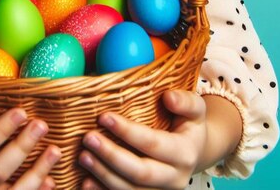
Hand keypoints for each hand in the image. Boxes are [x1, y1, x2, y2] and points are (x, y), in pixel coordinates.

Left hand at [78, 90, 207, 189]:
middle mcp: (175, 178)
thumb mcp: (195, 108)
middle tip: (88, 138)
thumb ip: (185, 101)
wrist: (196, 150)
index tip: (103, 117)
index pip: (152, 143)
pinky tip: (86, 182)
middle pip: (140, 172)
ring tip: (83, 156)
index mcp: (185, 153)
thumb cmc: (189, 123)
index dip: (127, 131)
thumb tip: (168, 97)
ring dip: (104, 174)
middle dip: (111, 156)